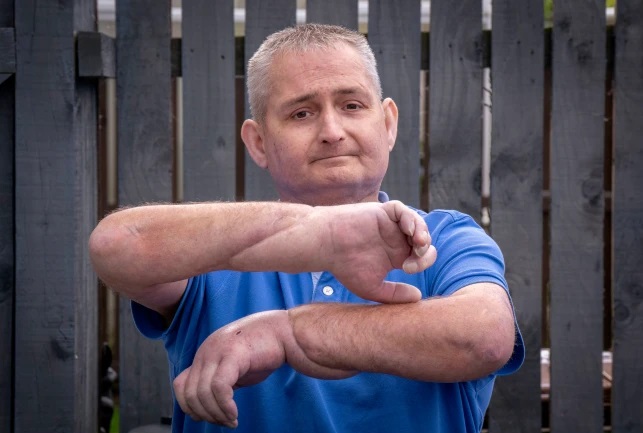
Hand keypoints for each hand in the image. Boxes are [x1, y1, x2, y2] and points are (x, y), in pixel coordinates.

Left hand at [173, 310, 354, 427]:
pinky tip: (234, 414)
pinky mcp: (233, 354)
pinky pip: (219, 388)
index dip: (190, 406)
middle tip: (225, 422)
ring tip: (231, 420)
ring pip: (202, 393)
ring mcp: (218, 350)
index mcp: (206, 352)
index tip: (208, 417)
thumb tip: (206, 404)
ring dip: (216, 414)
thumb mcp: (235, 364)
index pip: (181, 385)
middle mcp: (207, 349)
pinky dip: (224, 407)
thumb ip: (220, 378)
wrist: (288, 332)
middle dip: (205, 414)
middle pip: (189, 392)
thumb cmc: (266, 349)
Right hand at [314, 200, 436, 303]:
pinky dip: (410, 218)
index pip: (419, 256)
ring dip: (422, 232)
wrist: (325, 246)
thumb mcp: (372, 287)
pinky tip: (409, 230)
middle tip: (417, 254)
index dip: (421, 262)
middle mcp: (394, 239)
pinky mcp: (381, 212)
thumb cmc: (343, 267)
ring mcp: (389, 225)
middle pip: (422, 240)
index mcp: (395, 256)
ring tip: (418, 243)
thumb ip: (394, 294)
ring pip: (416, 223)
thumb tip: (418, 297)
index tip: (406, 269)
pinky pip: (402, 211)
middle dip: (425, 248)